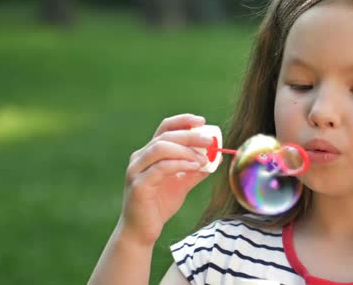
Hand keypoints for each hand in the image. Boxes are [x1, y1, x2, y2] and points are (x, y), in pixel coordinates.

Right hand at [118, 114, 212, 245]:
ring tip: (203, 158)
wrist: (143, 231)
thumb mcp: (183, 183)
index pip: (165, 128)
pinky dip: (179, 164)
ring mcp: (137, 170)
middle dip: (190, 135)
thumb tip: (216, 157)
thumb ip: (196, 169)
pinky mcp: (138, 185)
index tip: (202, 121)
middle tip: (210, 140)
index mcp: (149, 153)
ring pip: (160, 148)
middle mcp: (140, 158)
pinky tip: (194, 167)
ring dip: (185, 150)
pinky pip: (160, 168)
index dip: (183, 121)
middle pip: (165, 136)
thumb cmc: (160, 205)